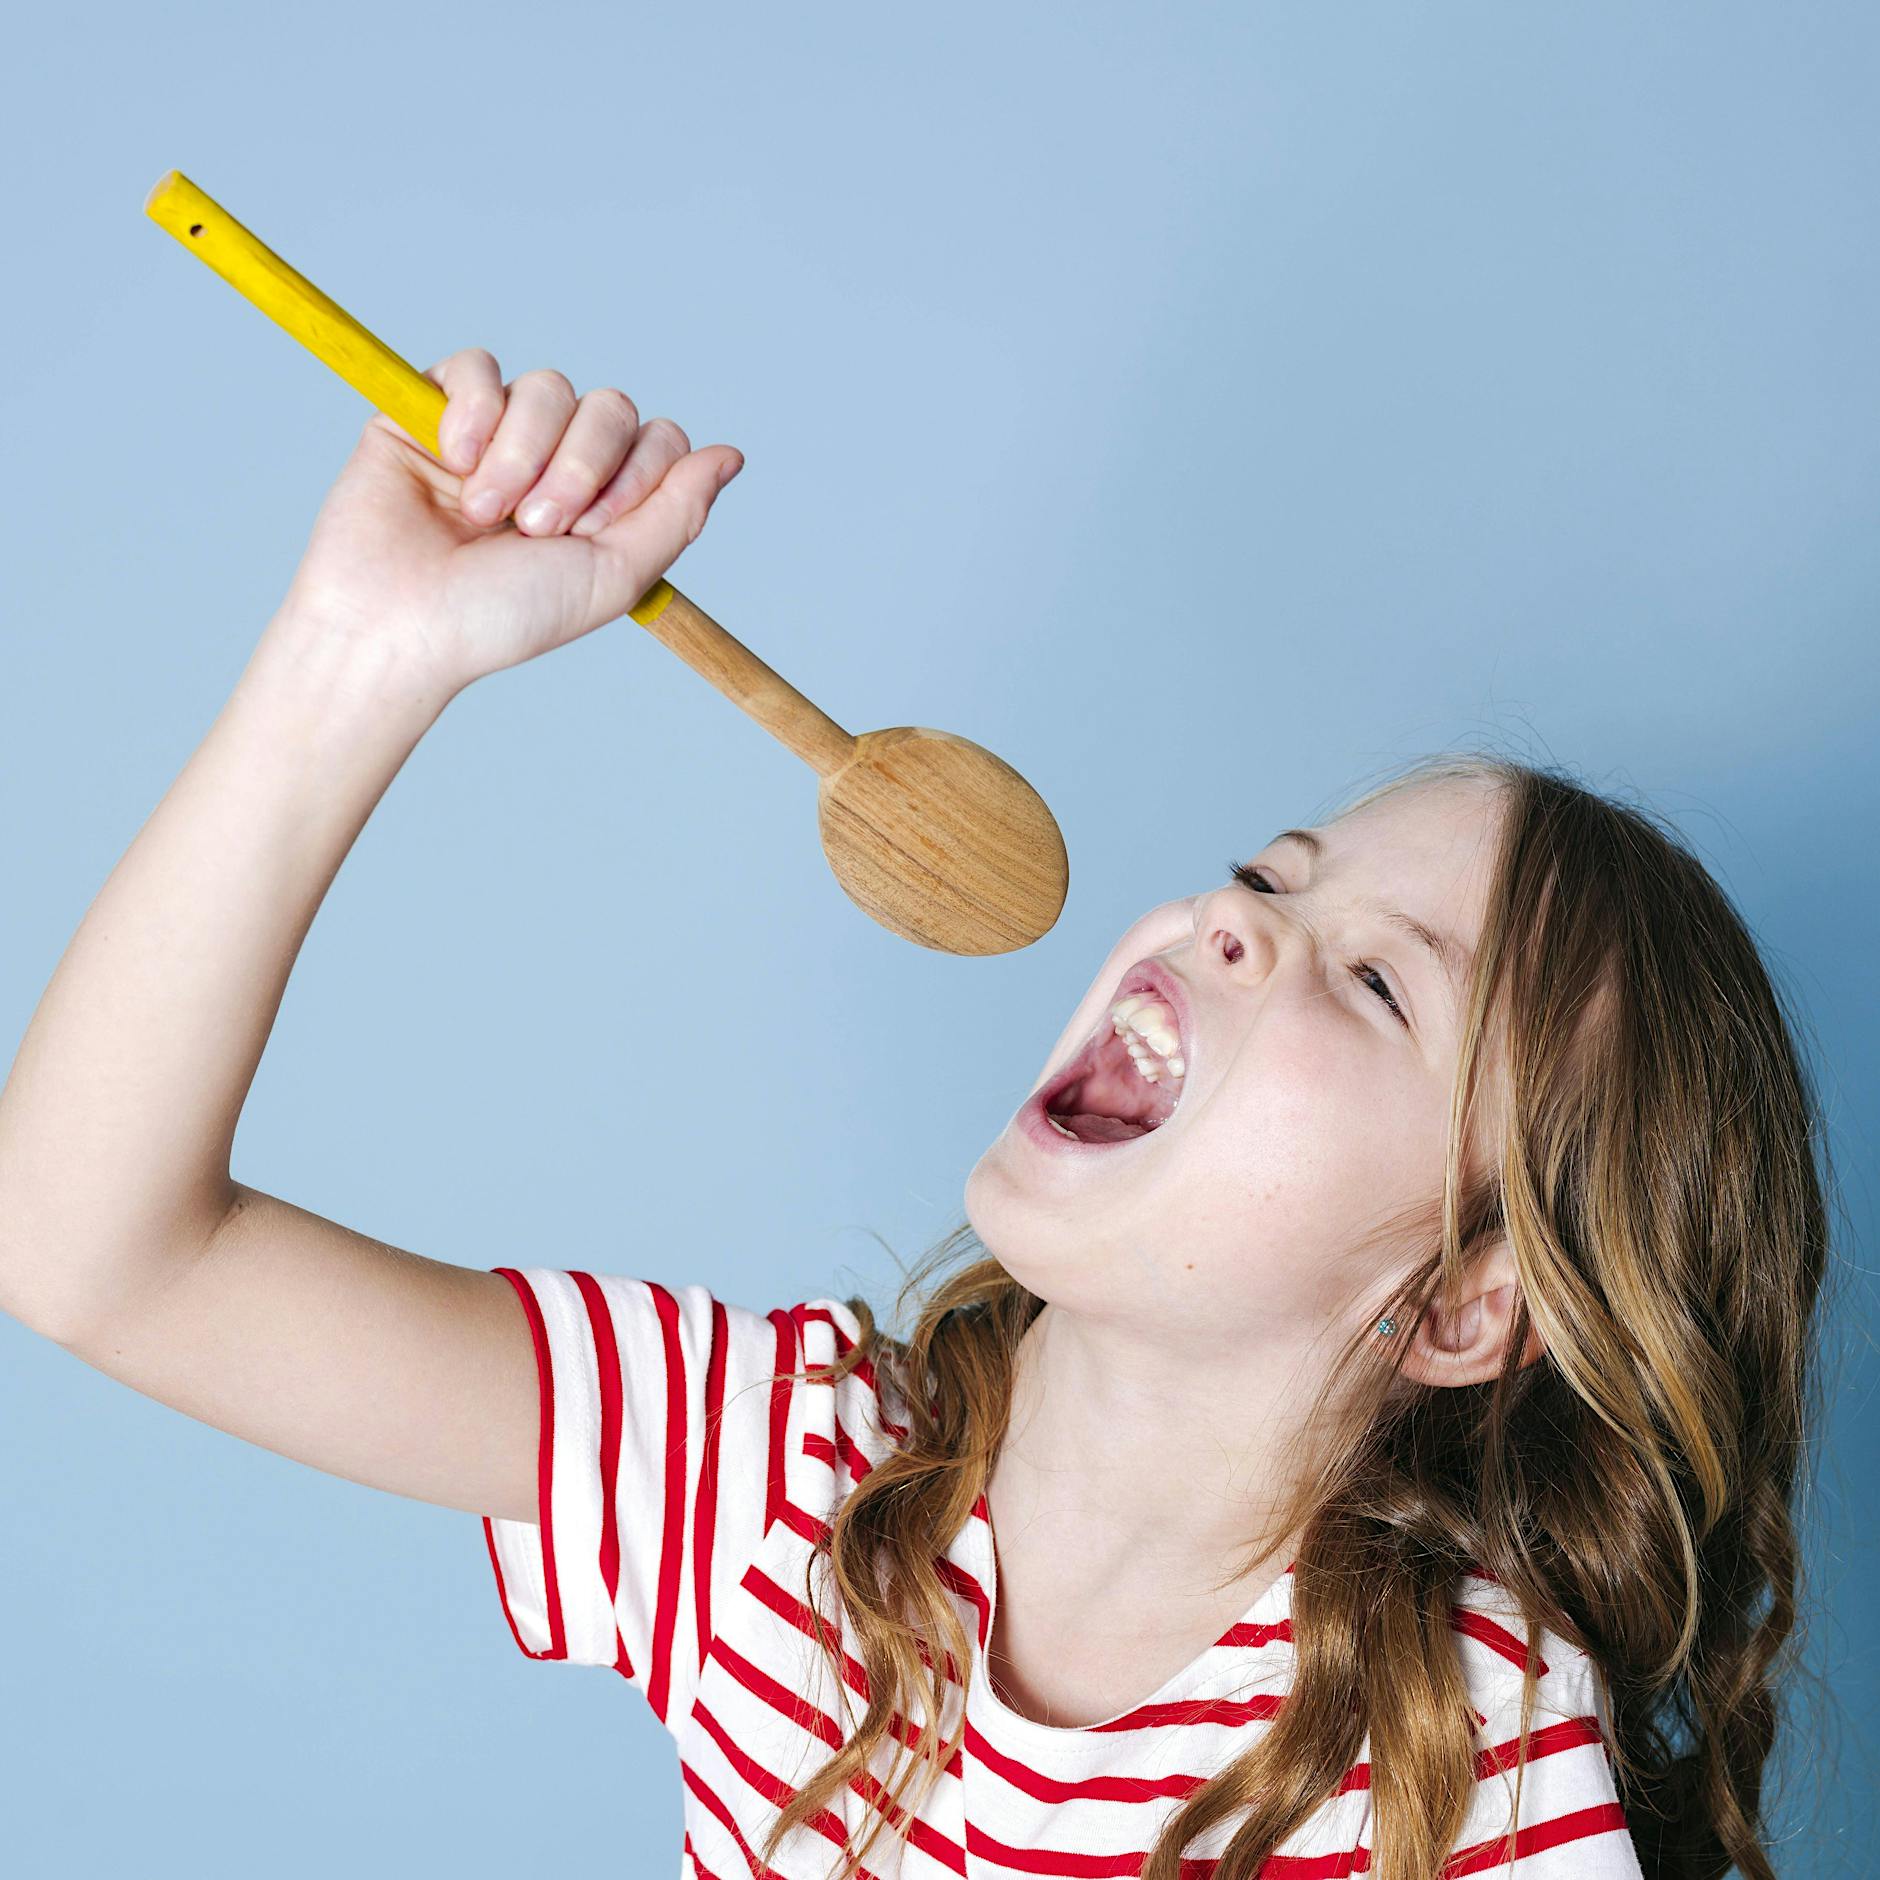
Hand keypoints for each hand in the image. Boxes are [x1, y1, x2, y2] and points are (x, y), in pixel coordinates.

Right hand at [273, 348, 743, 695]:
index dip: (636, 476)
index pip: (657, 440)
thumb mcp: (613, 577)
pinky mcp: (430, 409)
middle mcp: (554, 461)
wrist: (399, 623)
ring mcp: (494, 433)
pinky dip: (472, 411)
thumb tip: (732, 456)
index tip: (592, 532)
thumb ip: (677, 514)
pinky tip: (451, 461)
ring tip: (486, 513)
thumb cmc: (501, 616)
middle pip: (611, 407)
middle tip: (536, 528)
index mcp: (602, 502)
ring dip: (523, 454)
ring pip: (548, 386)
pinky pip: (475, 366)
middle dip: (580, 469)